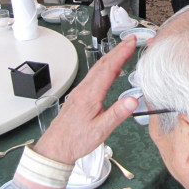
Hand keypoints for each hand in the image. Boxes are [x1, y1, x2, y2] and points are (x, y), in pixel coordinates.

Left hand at [34, 36, 138, 164]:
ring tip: (124, 49)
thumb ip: (117, 114)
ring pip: (98, 68)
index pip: (109, 68)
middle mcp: (84, 89)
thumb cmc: (75, 140)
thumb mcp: (100, 130)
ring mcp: (80, 91)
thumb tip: (133, 99)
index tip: (131, 42)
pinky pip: (94, 75)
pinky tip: (110, 69)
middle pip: (103, 64)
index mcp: (90, 94)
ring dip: (112, 56)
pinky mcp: (79, 95)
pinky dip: (105, 66)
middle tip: (131, 39)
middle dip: (118, 49)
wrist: (55, 148)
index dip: (121, 53)